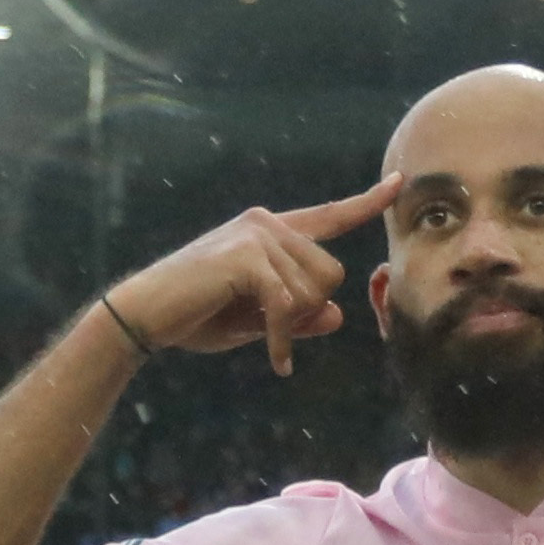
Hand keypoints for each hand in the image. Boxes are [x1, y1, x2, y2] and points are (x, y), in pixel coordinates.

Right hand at [103, 175, 402, 376]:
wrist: (145, 316)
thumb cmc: (196, 317)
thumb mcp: (257, 321)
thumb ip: (298, 315)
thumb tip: (338, 314)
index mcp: (269, 231)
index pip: (329, 216)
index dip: (366, 203)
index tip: (398, 185)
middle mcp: (266, 222)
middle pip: (331, 272)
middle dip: (310, 310)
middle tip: (276, 331)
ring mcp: (257, 234)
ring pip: (315, 288)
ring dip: (294, 325)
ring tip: (264, 338)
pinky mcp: (248, 256)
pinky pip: (289, 303)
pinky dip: (284, 337)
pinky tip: (275, 360)